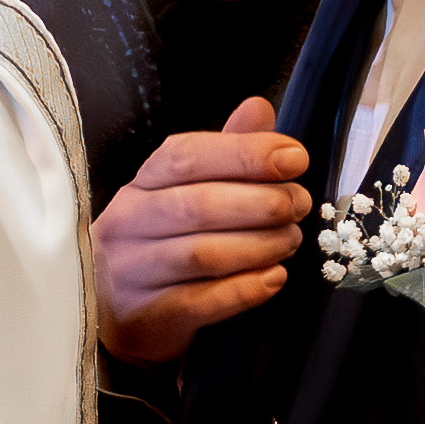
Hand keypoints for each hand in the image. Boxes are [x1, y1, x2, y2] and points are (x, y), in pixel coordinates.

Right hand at [95, 99, 306, 361]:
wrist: (123, 315)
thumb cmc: (164, 244)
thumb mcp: (186, 191)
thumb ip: (225, 153)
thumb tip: (258, 108)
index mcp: (142, 184)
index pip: (187, 156)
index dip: (245, 153)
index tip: (295, 157)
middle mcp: (129, 223)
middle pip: (198, 205)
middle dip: (262, 202)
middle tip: (300, 205)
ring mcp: (133, 271)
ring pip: (203, 254)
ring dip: (260, 245)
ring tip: (291, 240)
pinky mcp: (148, 314)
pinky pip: (202, 301)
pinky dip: (245, 289)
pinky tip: (274, 278)